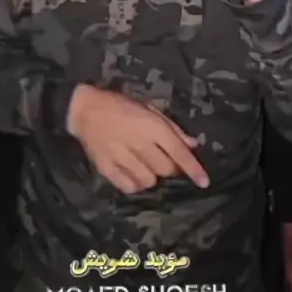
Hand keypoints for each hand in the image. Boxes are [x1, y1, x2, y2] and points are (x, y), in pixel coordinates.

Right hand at [67, 84, 209, 193]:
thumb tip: (193, 144)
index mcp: (152, 127)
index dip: (194, 169)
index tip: (205, 182)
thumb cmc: (121, 105)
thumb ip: (172, 128)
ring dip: (152, 175)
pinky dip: (135, 183)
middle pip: (166, 169)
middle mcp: (140, 144)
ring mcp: (122, 157)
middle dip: (170, 167)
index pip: (179, 152)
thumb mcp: (150, 109)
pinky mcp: (107, 168)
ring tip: (145, 165)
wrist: (86, 109)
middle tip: (161, 158)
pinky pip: (129, 187)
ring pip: (149, 181)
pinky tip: (133, 173)